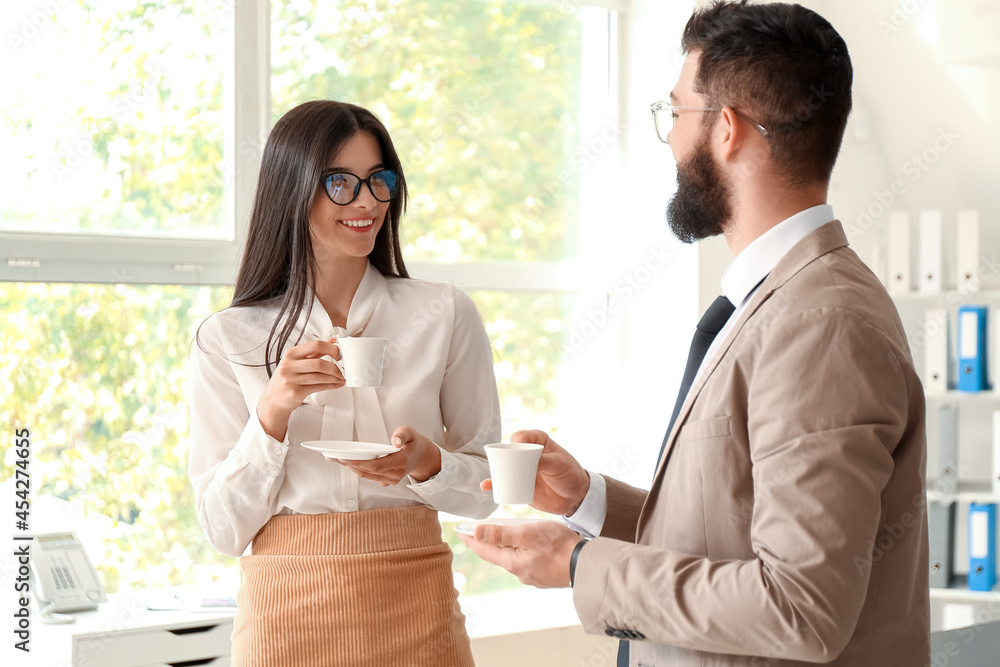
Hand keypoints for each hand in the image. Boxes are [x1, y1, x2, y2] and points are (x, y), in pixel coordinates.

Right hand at [257, 338, 343, 439]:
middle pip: (319, 363)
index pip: (315, 345)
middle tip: (343, 369)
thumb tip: (332, 341)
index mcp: (290, 354)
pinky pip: (318, 387)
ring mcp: (291, 380)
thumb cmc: (287, 379)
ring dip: (335, 378)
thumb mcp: (296, 362)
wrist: (273, 400)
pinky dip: (331, 386)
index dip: (331, 349)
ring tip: (341, 378)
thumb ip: (314, 351)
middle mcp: (289, 365)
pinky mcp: (295, 392)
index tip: (339, 354)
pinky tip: (336, 384)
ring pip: (320, 376)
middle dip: (335, 367)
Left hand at [334, 426, 441, 485]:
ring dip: (352, 468)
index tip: (346, 458)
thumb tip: (395, 441)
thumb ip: (403, 434)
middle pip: (368, 472)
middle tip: (334, 456)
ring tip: (337, 459)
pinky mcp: (386, 481)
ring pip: (367, 476)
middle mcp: (395, 474)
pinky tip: (348, 463)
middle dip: (350, 464)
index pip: (376, 466)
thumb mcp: (412, 432)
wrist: (422, 457)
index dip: (359, 463)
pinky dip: (358, 470)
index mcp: (401, 462)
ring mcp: (391, 480)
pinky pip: (370, 476)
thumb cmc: (414, 443)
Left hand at [458, 521, 579, 587]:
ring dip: (504, 547)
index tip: (461, 532)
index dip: (472, 540)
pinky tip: (525, 546)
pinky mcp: (544, 576)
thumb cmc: (560, 546)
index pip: (485, 550)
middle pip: (497, 555)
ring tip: (499, 536)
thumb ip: (502, 533)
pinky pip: (525, 561)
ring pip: (512, 558)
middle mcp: (520, 573)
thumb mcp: (528, 533)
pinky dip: (519, 552)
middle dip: (486, 543)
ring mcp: (533, 576)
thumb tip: (477, 532)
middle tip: (475, 533)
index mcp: (513, 563)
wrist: (587, 565)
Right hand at [481, 430, 589, 515]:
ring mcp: (522, 469)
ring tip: (493, 479)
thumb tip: (527, 462)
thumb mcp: (559, 465)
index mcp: (538, 441)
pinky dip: (494, 483)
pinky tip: (487, 486)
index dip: (516, 441)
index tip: (516, 448)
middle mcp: (527, 454)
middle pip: (508, 452)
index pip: (521, 436)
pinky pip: (504, 482)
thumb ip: (544, 462)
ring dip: (495, 471)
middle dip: (501, 458)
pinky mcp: (520, 484)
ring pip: (504, 467)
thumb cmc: (571, 474)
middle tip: (505, 468)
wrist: (575, 497)